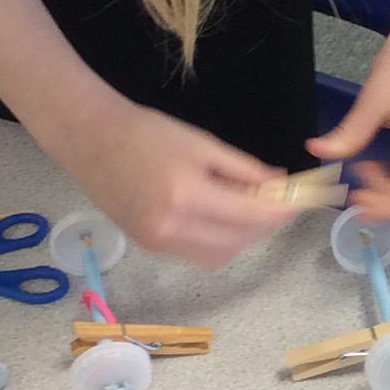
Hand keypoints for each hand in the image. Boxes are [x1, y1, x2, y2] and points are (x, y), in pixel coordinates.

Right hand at [75, 101, 294, 271]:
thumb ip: (242, 168)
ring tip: (246, 210)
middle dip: (263, 226)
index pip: (248, 216)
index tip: (297, 203)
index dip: (278, 212)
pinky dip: (216, 241)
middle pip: (237, 242)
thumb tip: (278, 184)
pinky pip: (196, 254)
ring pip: (219, 256)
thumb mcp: (201, 143)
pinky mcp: (149, 247)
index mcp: (186, 195)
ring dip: (241, 238)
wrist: (92, 141)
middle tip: (275, 205)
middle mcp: (171, 228)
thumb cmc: (147, 133)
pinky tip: (217, 217)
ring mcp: (157, 242)